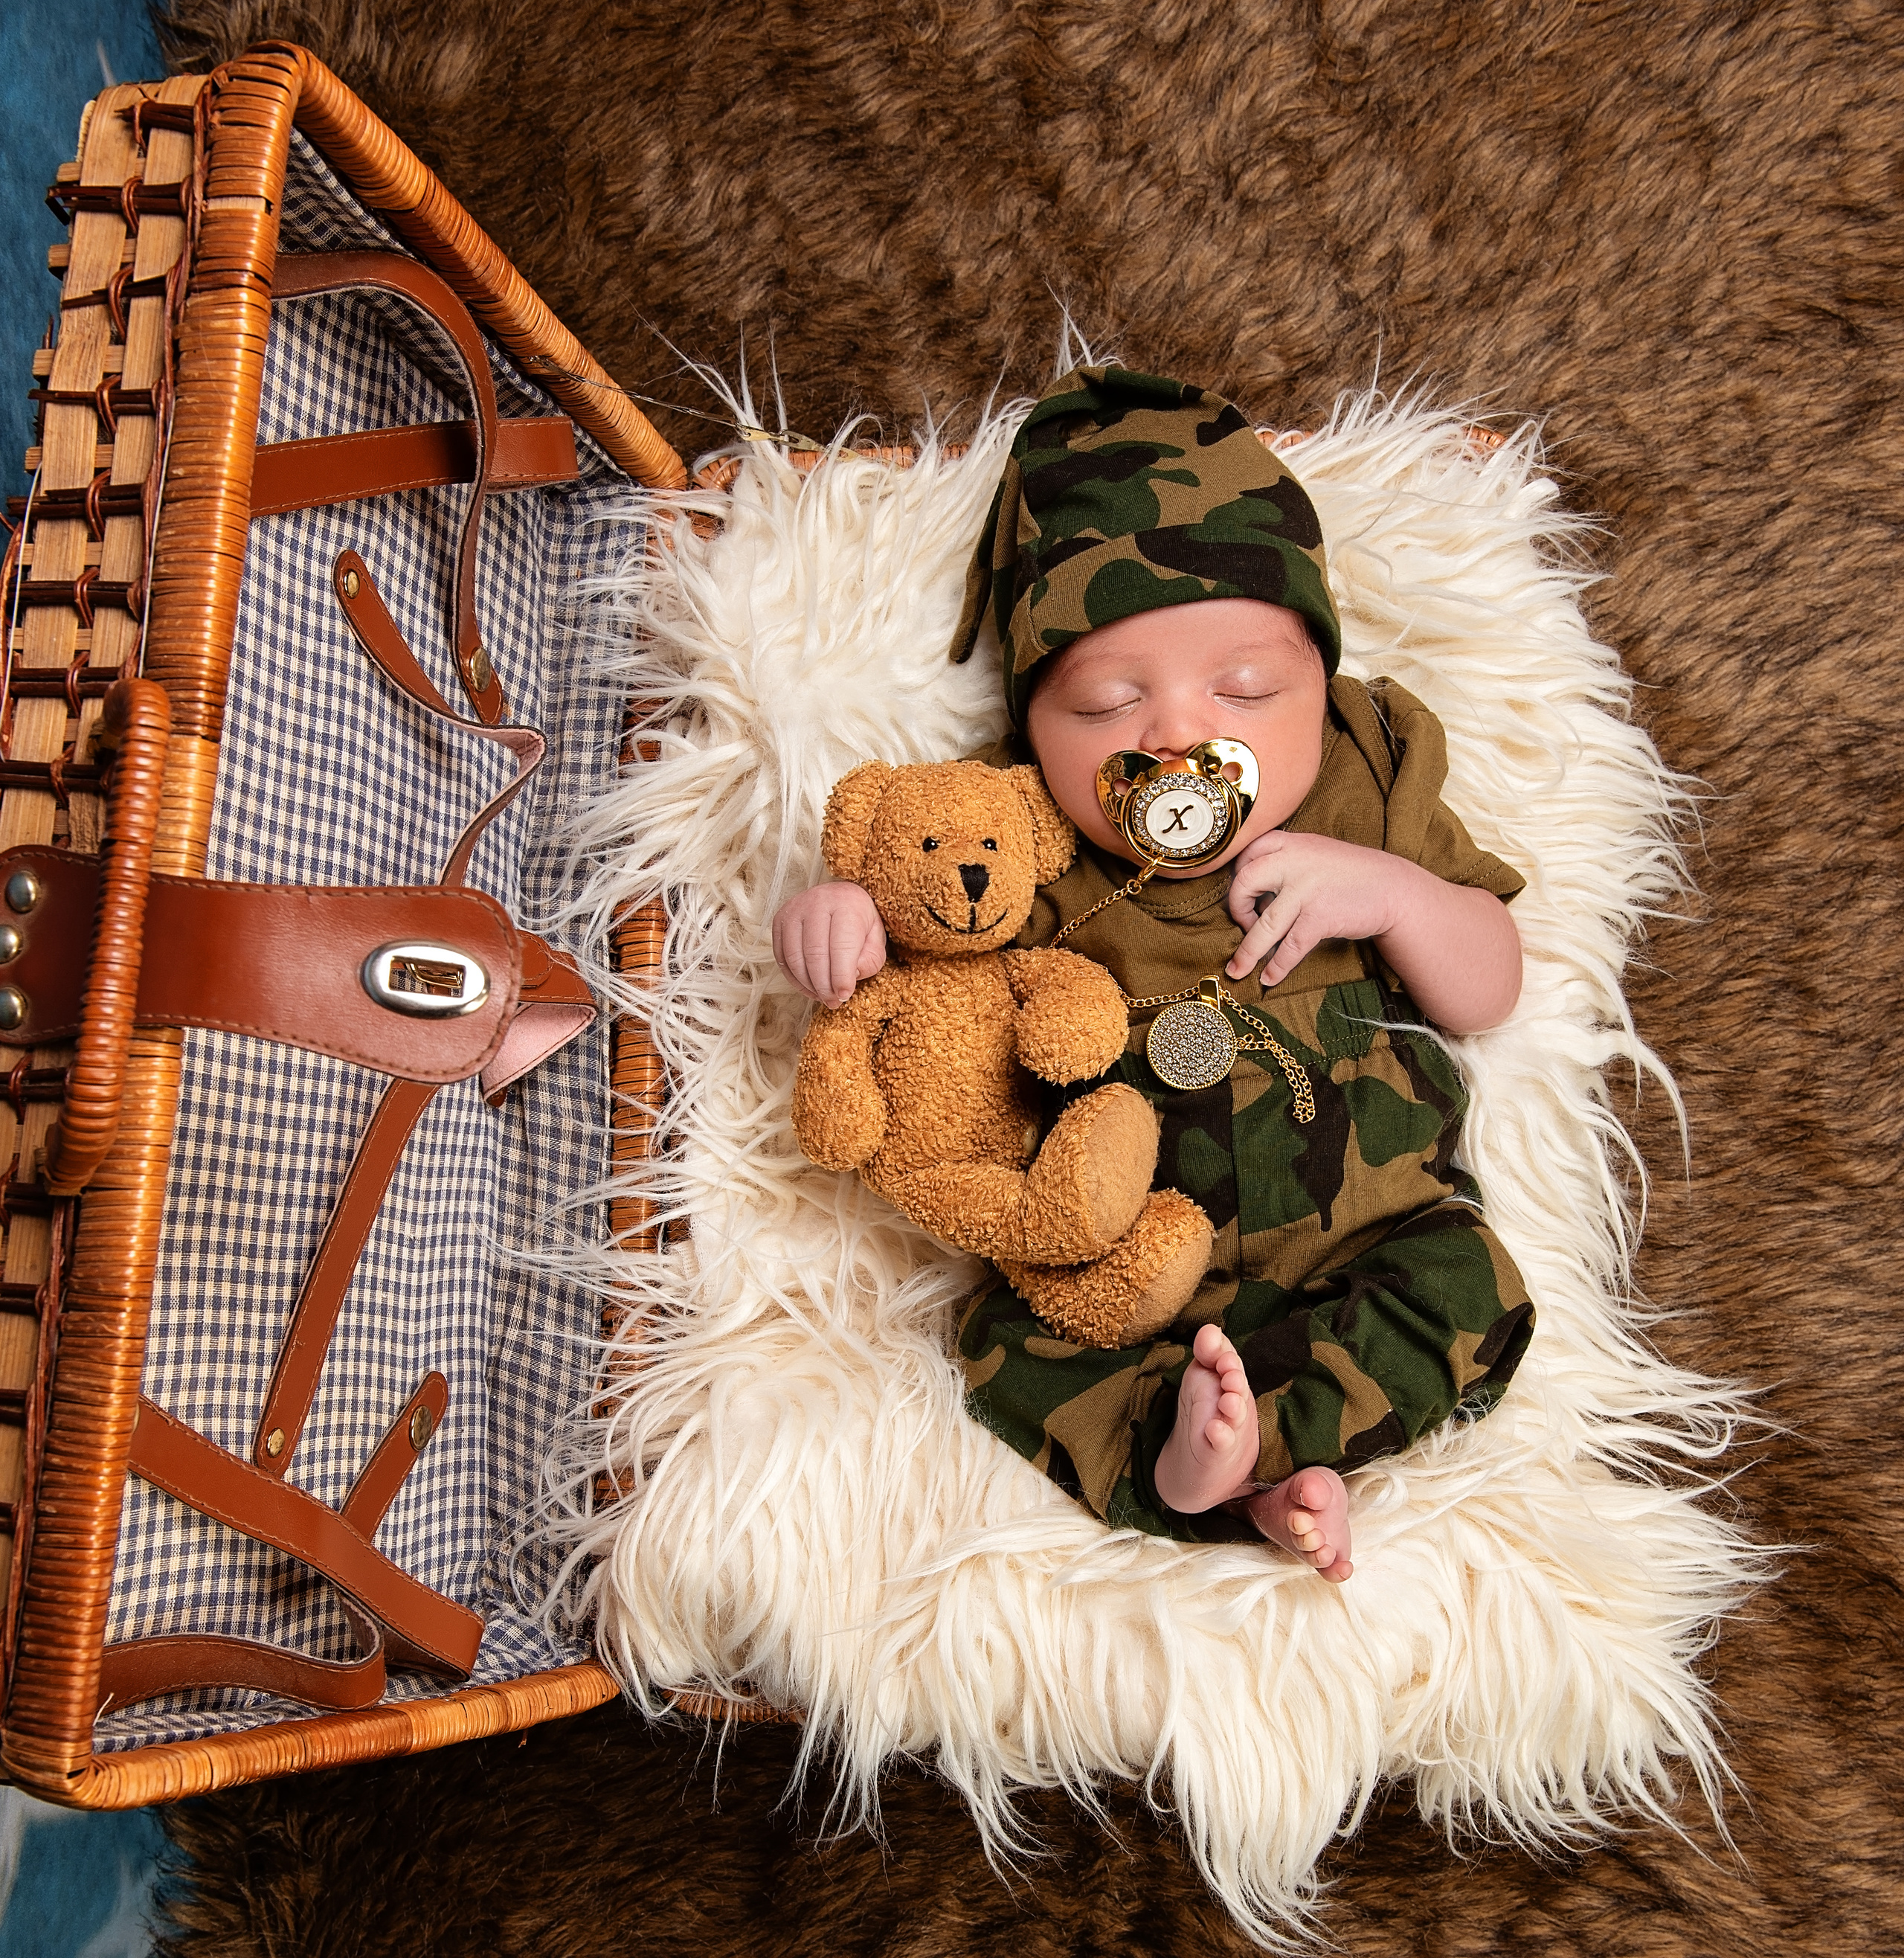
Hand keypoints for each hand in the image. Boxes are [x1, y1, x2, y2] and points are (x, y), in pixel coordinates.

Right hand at [772, 880, 886, 1005]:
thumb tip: (850, 976)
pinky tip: (809, 987)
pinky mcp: (779, 919)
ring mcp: (794, 909)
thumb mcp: (876, 940)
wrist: (841, 897)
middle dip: (824, 985)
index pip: (841, 947)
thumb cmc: (860, 922)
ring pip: (794, 957)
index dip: (841, 977)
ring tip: (823, 996)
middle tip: (833, 1002)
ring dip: (808, 985)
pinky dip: (794, 978)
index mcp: (846, 904)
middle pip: (815, 954)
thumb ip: (870, 960)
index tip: (844, 996)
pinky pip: (781, 957)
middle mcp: (817, 901)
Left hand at [1224, 831, 1521, 1031]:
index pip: (1249, 852)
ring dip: (1246, 952)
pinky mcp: (1320, 917)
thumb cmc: (1352, 875)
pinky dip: (1276, 966)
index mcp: (1293, 843)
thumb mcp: (1317, 854)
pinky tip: (1269, 978)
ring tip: (1236, 970)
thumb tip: (1253, 895)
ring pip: (1263, 925)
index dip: (1237, 874)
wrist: (1395, 889)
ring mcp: (1307, 889)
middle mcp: (1295, 862)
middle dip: (1235, 908)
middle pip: (1245, 883)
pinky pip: (1289, 947)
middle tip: (1242, 923)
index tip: (1241, 893)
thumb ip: (1286, 863)